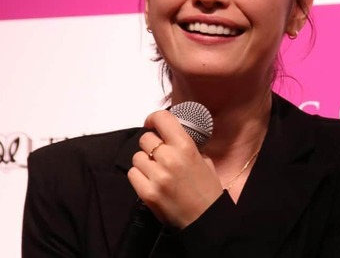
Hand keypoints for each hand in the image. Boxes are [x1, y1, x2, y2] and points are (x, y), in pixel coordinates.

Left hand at [127, 109, 223, 228]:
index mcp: (186, 147)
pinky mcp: (146, 192)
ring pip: (137, 157)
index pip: (162, 119)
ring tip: (156, 171)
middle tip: (159, 155)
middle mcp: (170, 158)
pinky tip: (150, 182)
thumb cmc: (207, 190)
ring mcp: (156, 176)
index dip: (153, 118)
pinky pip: (132, 173)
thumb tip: (170, 136)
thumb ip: (187, 146)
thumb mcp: (205, 161)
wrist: (205, 220)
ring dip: (144, 162)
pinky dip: (139, 176)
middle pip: (145, 139)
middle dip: (151, 145)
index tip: (152, 124)